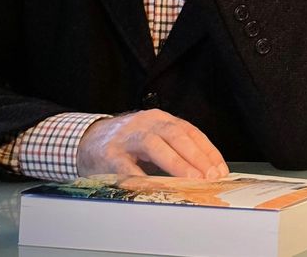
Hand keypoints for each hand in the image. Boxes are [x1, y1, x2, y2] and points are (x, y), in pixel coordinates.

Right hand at [76, 109, 229, 178]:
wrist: (86, 141)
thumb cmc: (127, 144)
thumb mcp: (154, 140)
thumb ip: (176, 151)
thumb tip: (207, 173)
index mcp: (160, 120)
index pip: (191, 132)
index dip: (208, 151)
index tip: (220, 170)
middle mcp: (145, 124)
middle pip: (176, 135)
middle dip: (197, 156)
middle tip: (211, 176)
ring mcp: (127, 137)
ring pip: (154, 145)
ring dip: (176, 163)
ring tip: (192, 179)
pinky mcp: (109, 154)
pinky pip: (127, 166)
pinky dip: (142, 177)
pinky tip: (156, 187)